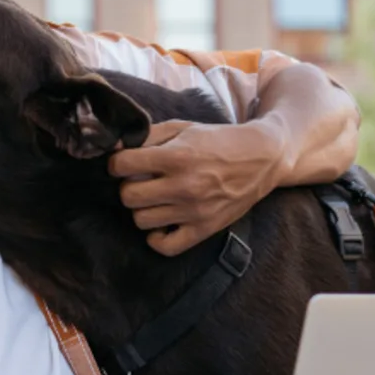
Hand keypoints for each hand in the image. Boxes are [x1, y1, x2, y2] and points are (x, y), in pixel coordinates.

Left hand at [107, 119, 290, 255]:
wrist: (262, 158)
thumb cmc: (218, 141)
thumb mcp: (183, 128)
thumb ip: (147, 136)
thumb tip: (113, 147)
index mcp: (178, 156)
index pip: (123, 165)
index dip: (117, 163)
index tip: (125, 163)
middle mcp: (184, 186)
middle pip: (128, 197)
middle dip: (128, 187)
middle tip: (141, 181)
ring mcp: (194, 211)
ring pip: (141, 220)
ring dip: (143, 208)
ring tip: (156, 198)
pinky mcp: (204, 230)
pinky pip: (165, 246)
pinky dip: (157, 237)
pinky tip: (163, 222)